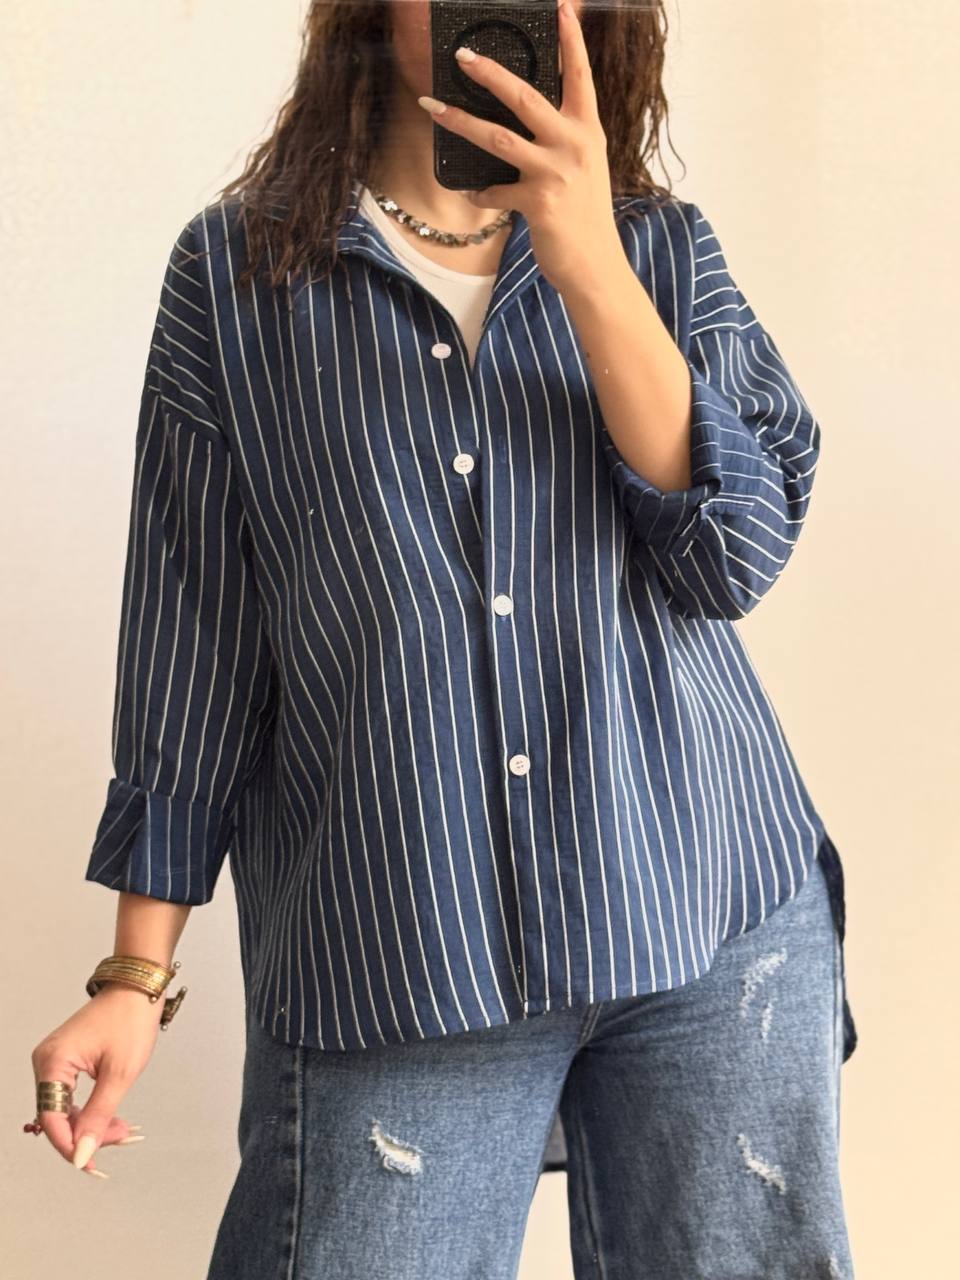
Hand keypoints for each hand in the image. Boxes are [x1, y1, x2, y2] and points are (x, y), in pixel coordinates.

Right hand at [29, 986, 160, 1176]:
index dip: (70, 1146)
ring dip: (93, 1124)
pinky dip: (92, 1110)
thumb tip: (81, 1153)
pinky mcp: (67, 1061)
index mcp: (53, 1061)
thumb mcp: (119, 1073)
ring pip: (66, 1110)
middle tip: (121, 1139)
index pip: (51, 1119)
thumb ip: (98, 1116)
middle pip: (57, 1117)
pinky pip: (72, 1097)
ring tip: (123, 1130)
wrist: (139, 987)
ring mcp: (55, 1061)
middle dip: (88, 1135)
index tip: (92, 1165)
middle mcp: (47, 1061)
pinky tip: (113, 1120)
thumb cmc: (131, 1019)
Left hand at [417, 1, 624, 293]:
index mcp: (588, 131)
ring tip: (433, 108)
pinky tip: (473, 194)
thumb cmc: (586, 219)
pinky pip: (495, 191)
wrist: (597, 267)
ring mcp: (556, 173)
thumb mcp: (584, 170)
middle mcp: (574, 145)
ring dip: (460, 122)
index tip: (559, 8)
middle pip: (525, 97)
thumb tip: (525, 125)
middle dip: (490, 73)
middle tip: (463, 56)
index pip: (580, 76)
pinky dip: (480, 193)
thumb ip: (563, 142)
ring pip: (497, 137)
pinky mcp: (538, 203)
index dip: (570, 41)